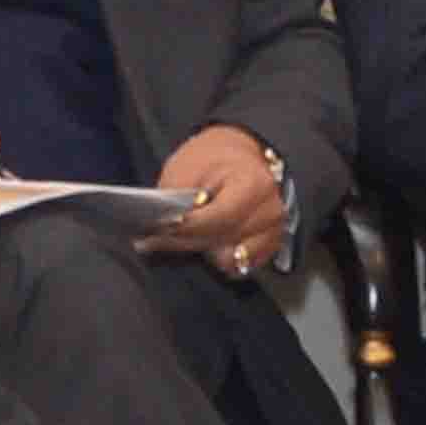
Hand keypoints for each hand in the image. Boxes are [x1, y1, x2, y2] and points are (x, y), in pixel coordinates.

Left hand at [129, 128, 295, 275]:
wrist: (240, 156)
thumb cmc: (213, 159)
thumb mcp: (187, 167)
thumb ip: (176, 198)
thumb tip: (160, 228)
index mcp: (253, 185)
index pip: (216, 219)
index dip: (184, 228)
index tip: (156, 231)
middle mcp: (270, 212)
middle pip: (221, 242)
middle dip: (184, 242)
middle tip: (152, 241)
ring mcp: (273, 231)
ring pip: (229, 260)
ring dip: (203, 251)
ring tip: (187, 235)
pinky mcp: (270, 247)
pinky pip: (239, 268)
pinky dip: (218, 259)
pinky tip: (206, 242)